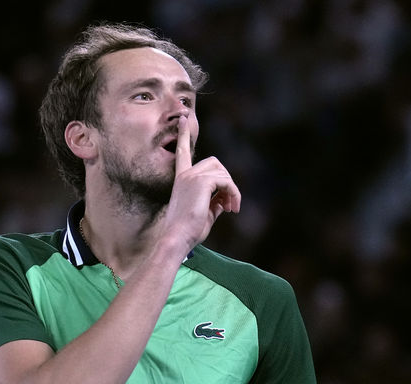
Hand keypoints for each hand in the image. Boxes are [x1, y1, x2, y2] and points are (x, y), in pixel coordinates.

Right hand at [160, 116, 240, 253]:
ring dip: (232, 190)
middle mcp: (185, 174)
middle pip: (215, 163)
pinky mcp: (201, 182)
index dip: (184, 135)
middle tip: (231, 204)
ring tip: (232, 208)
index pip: (183, 152)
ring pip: (223, 173)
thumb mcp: (204, 214)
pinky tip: (232, 209)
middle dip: (227, 181)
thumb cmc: (188, 231)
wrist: (177, 238)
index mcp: (181, 179)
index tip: (183, 118)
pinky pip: (226, 182)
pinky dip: (233, 194)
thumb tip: (226, 200)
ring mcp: (192, 176)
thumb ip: (214, 202)